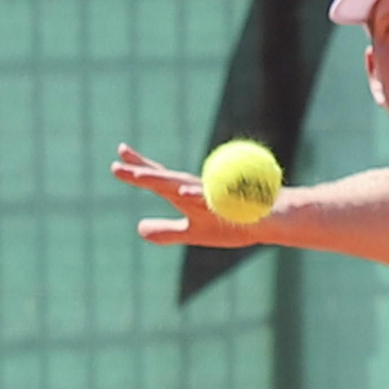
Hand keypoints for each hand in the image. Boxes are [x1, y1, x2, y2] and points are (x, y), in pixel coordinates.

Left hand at [111, 144, 273, 248]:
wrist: (271, 219)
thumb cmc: (232, 221)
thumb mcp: (194, 232)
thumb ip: (167, 231)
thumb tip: (139, 230)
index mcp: (188, 196)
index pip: (159, 179)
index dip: (138, 169)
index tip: (117, 156)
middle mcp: (200, 191)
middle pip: (167, 181)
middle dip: (144, 175)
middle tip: (117, 168)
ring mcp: (219, 198)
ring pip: (190, 188)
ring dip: (170, 183)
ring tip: (147, 179)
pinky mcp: (239, 207)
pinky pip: (220, 201)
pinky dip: (205, 197)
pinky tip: (190, 195)